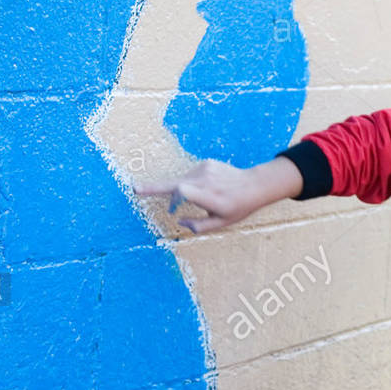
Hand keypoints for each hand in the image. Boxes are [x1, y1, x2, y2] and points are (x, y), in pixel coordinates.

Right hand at [132, 157, 301, 233]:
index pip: (182, 191)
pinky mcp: (206, 163)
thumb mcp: (221, 223)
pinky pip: (190, 176)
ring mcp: (206, 169)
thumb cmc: (237, 207)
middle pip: (175, 184)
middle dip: (156, 188)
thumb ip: (198, 226)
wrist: (254, 185)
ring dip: (179, 191)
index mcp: (211, 198)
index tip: (140, 189)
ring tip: (186, 203)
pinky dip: (190, 184)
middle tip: (136, 189)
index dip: (164, 192)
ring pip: (182, 181)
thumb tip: (179, 221)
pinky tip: (203, 189)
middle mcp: (207, 181)